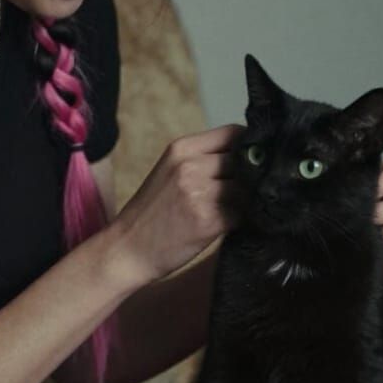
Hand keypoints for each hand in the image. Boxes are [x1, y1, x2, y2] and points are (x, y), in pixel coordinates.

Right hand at [109, 123, 245, 286]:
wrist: (127, 250)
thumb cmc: (151, 214)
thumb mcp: (171, 173)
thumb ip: (204, 160)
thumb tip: (250, 158)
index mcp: (182, 149)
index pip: (234, 133)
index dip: (250, 147)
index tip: (255, 161)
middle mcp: (191, 166)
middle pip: (245, 160)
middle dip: (253, 175)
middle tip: (250, 191)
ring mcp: (200, 193)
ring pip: (248, 187)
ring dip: (250, 200)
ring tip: (240, 210)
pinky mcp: (210, 220)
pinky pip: (243, 213)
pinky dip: (244, 220)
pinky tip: (233, 225)